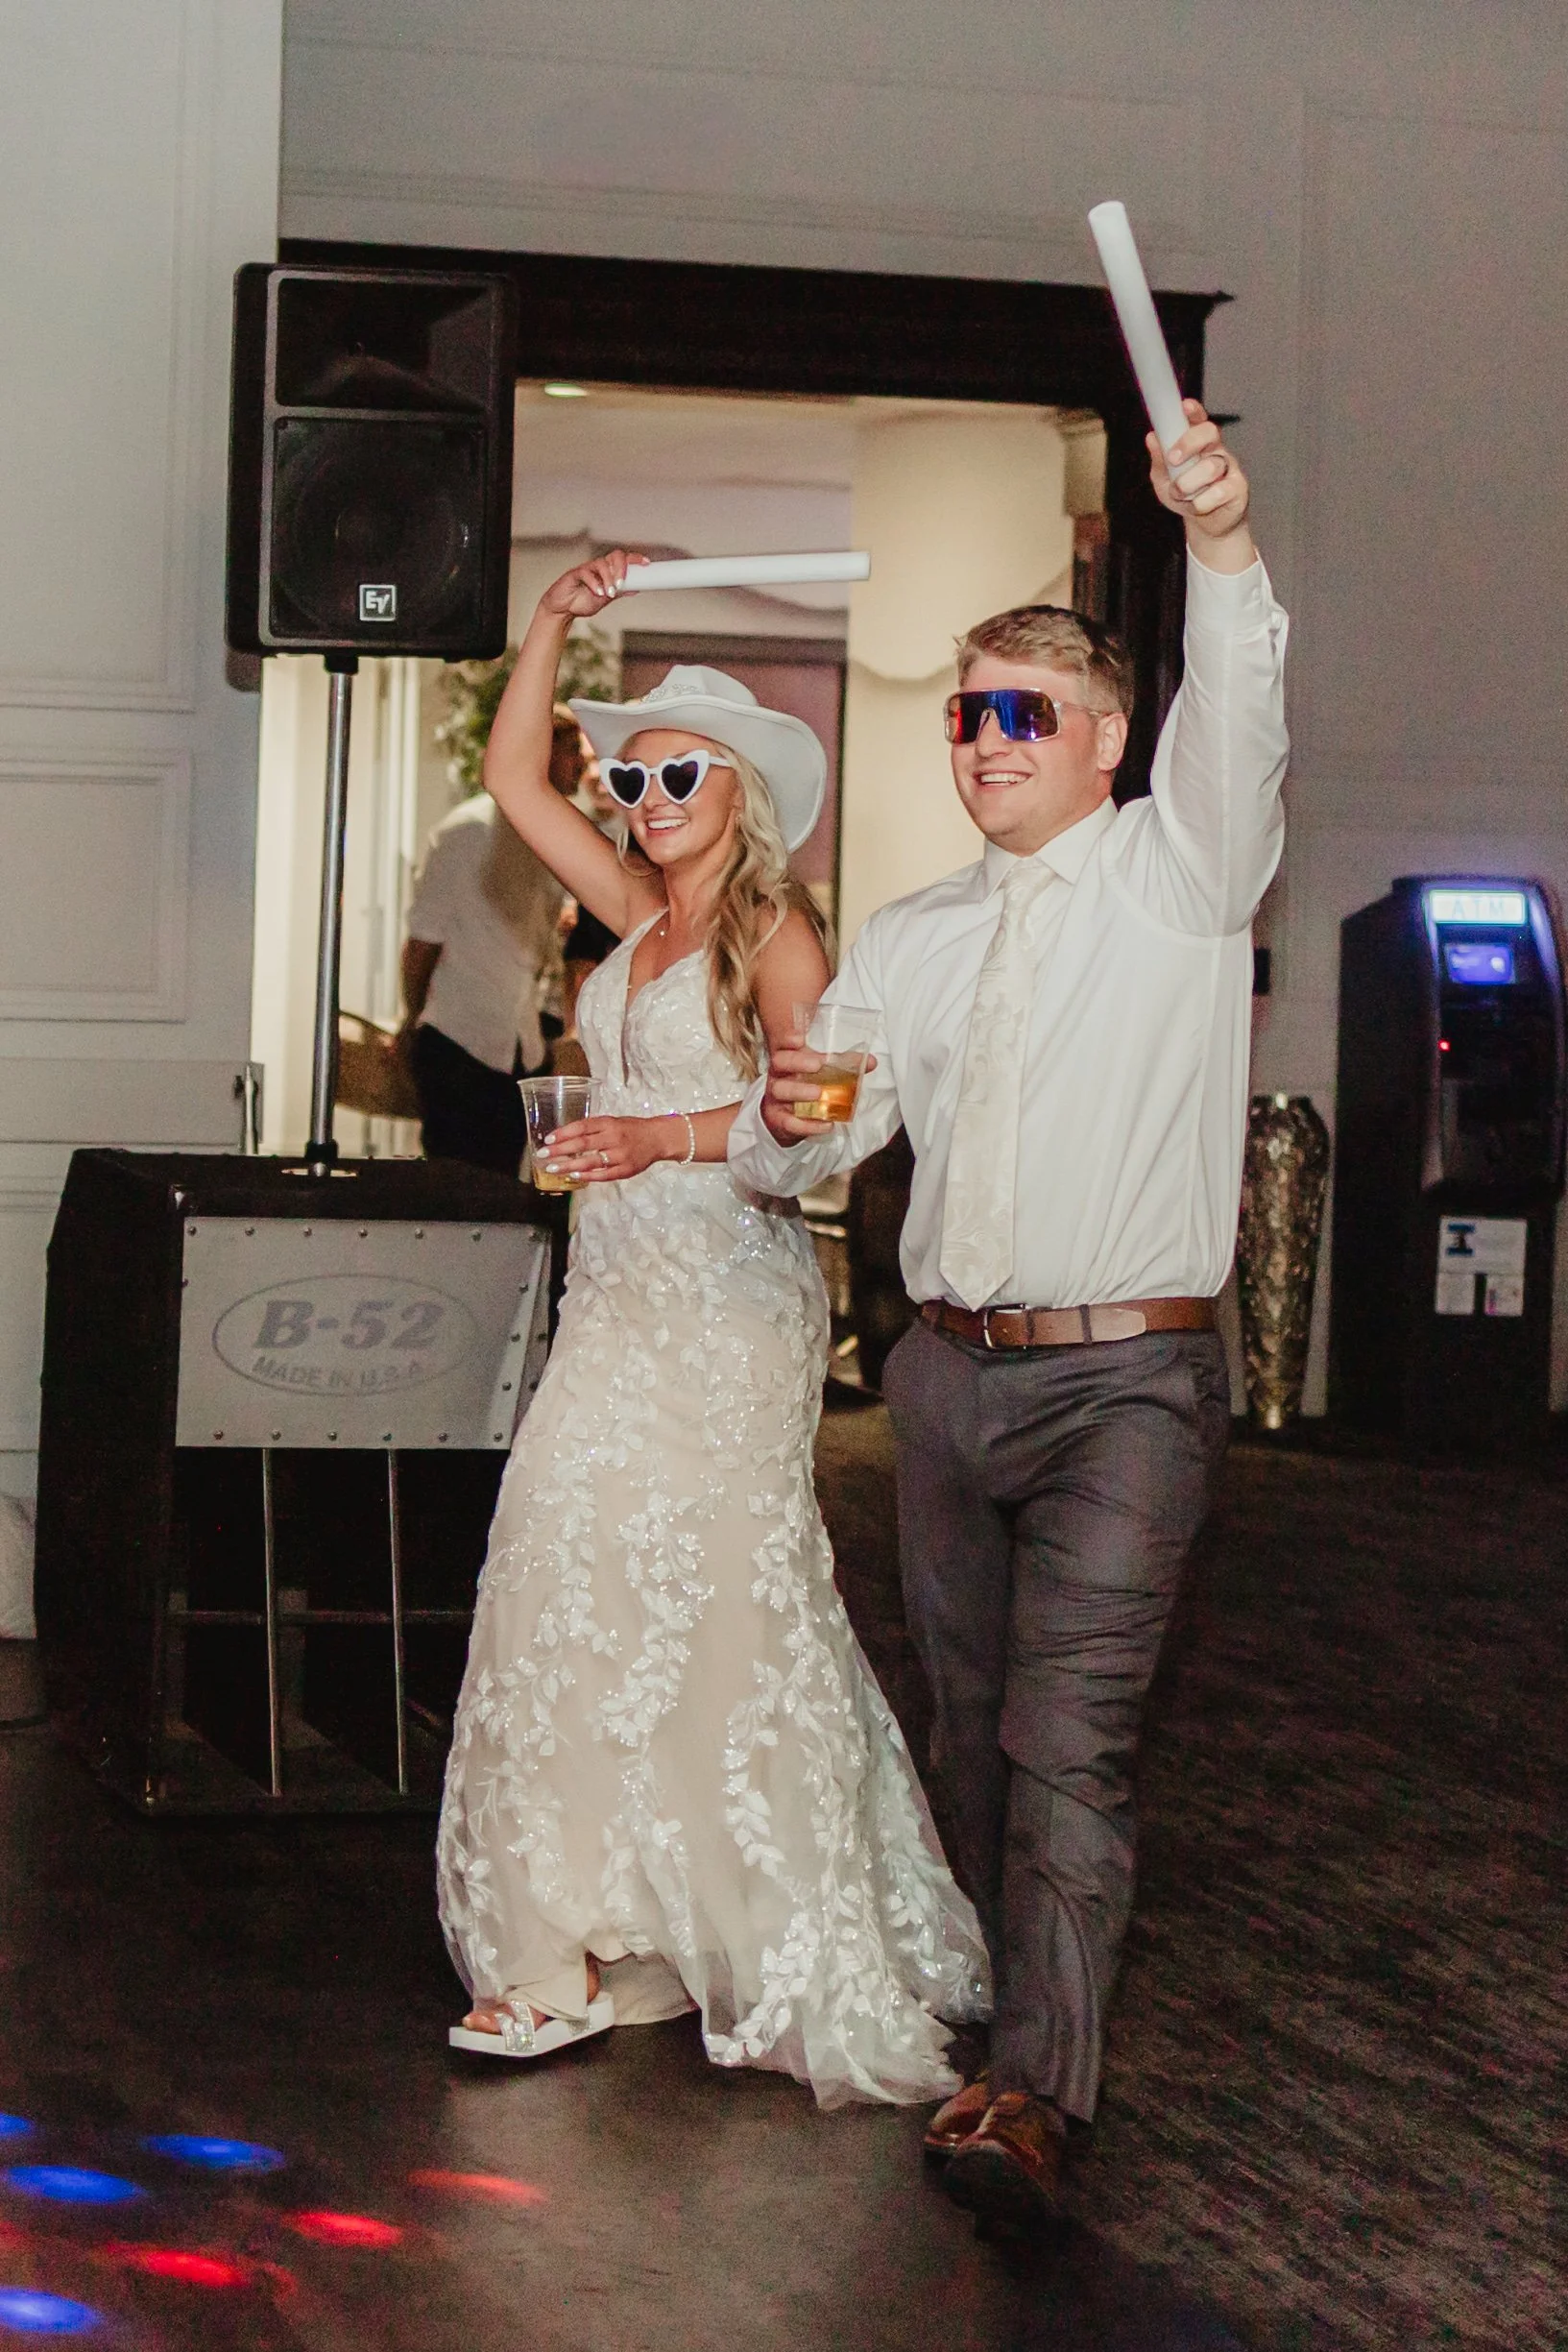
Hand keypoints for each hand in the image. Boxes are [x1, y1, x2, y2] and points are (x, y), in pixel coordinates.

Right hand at [539, 549, 648, 621]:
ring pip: (601, 564)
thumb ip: (619, 592)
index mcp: (607, 571)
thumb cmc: (581, 601)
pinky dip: (594, 583)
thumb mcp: (605, 599)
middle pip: (614, 556)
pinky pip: (586, 573)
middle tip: (622, 584)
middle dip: (622, 568)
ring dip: (608, 578)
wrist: (562, 610)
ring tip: (609, 593)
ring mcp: (586, 569)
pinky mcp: (574, 574)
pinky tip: (598, 592)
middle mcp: (598, 567)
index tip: (646, 563)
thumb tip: (636, 588)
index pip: (623, 560)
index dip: (635, 559)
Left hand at [539, 1113, 669, 1184]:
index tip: (548, 1139)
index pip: (582, 1126)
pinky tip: (574, 1176)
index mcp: (609, 1123)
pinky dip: (587, 1176)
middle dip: (560, 1150)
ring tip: (553, 1168)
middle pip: (582, 1144)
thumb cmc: (632, 1129)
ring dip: (569, 1166)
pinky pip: (603, 1175)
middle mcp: (614, 1138)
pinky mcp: (625, 1170)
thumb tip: (566, 1137)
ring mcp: (620, 1155)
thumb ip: (593, 1129)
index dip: (563, 1133)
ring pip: (590, 1161)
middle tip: (542, 1155)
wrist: (658, 1138)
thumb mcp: (613, 1121)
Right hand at [760, 1036, 876, 1144]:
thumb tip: (870, 1061)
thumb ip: (845, 1065)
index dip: (788, 1039)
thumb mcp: (822, 1074)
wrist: (786, 1121)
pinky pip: (790, 1122)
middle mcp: (778, 1076)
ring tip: (819, 1094)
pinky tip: (826, 1123)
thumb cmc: (804, 1089)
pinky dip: (808, 1124)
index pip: (784, 1043)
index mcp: (788, 1060)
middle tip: (817, 1064)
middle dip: (797, 1062)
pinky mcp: (778, 1120)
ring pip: (780, 1091)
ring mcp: (776, 1098)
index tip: (799, 1038)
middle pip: (779, 1063)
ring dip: (800, 1091)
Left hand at [1148, 401, 1253, 564]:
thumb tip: (1152, 438)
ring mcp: (1229, 467)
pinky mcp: (1238, 488)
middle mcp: (1216, 450)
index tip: (1184, 406)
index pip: (1199, 420)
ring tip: (1180, 494)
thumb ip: (1159, 460)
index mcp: (1199, 443)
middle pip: (1210, 433)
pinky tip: (1198, 506)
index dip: (1194, 412)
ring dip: (1188, 483)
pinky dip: (1200, 503)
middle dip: (1189, 443)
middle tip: (1173, 460)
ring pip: (1210, 466)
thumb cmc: (1186, 495)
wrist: (1207, 525)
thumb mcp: (1164, 479)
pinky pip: (1217, 493)